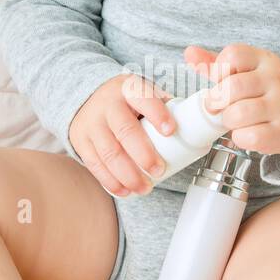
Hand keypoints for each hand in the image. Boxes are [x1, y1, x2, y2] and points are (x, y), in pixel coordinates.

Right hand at [68, 72, 176, 196]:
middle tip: (159, 171)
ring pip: (109, 152)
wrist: (88, 98)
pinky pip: (94, 164)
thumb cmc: (127, 101)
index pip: (143, 98)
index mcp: (129, 89)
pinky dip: (110, 181)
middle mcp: (108, 104)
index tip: (171, 131)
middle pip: (125, 131)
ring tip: (145, 188)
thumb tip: (198, 127)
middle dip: (144, 155)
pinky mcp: (81, 141)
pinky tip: (124, 191)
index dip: (157, 114)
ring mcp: (92, 123)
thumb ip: (165, 106)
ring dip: (128, 174)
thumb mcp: (143, 93)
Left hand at [184, 43, 279, 156]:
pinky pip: (249, 137)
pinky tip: (246, 132)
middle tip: (218, 107)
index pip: (233, 55)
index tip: (221, 80)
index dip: (219, 70)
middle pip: (232, 87)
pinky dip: (240, 138)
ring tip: (234, 119)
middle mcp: (275, 80)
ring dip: (228, 121)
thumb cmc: (264, 91)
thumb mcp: (245, 70)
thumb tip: (189, 52)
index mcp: (264, 60)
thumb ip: (216, 63)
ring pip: (238, 114)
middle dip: (216, 101)